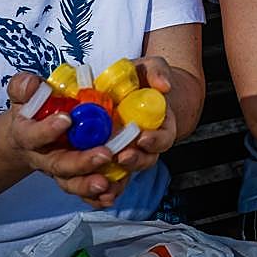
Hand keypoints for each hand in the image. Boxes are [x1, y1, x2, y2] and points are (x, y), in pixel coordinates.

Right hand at [5, 72, 126, 206]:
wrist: (28, 137)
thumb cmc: (31, 112)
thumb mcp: (24, 96)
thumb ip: (24, 88)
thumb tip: (32, 84)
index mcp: (29, 136)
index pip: (33, 136)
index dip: (47, 130)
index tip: (66, 119)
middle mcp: (44, 157)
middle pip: (60, 165)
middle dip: (81, 162)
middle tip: (104, 154)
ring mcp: (60, 171)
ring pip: (72, 183)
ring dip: (89, 185)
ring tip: (106, 182)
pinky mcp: (75, 178)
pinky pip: (84, 193)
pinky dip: (97, 197)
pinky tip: (112, 193)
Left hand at [111, 56, 178, 172]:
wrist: (127, 86)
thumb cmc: (141, 77)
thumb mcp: (151, 68)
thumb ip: (157, 72)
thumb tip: (163, 85)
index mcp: (160, 124)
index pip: (164, 138)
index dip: (155, 141)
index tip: (143, 138)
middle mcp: (145, 142)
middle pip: (146, 158)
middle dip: (135, 160)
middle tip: (122, 156)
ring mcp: (127, 149)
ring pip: (126, 169)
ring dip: (118, 174)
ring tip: (104, 171)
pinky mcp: (108, 152)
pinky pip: (107, 172)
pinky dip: (102, 183)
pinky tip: (92, 188)